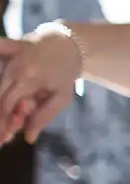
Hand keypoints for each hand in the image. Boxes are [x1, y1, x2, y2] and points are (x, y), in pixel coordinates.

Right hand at [0, 27, 83, 144]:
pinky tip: (12, 91)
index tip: (2, 140)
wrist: (68, 43)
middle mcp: (15, 68)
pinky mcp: (7, 48)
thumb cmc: (65, 72)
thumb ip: (44, 116)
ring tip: (7, 129)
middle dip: (0, 118)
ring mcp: (9, 57)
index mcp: (29, 78)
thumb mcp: (61, 96)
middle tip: (3, 138)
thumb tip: (29, 138)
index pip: (7, 105)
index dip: (3, 123)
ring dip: (0, 106)